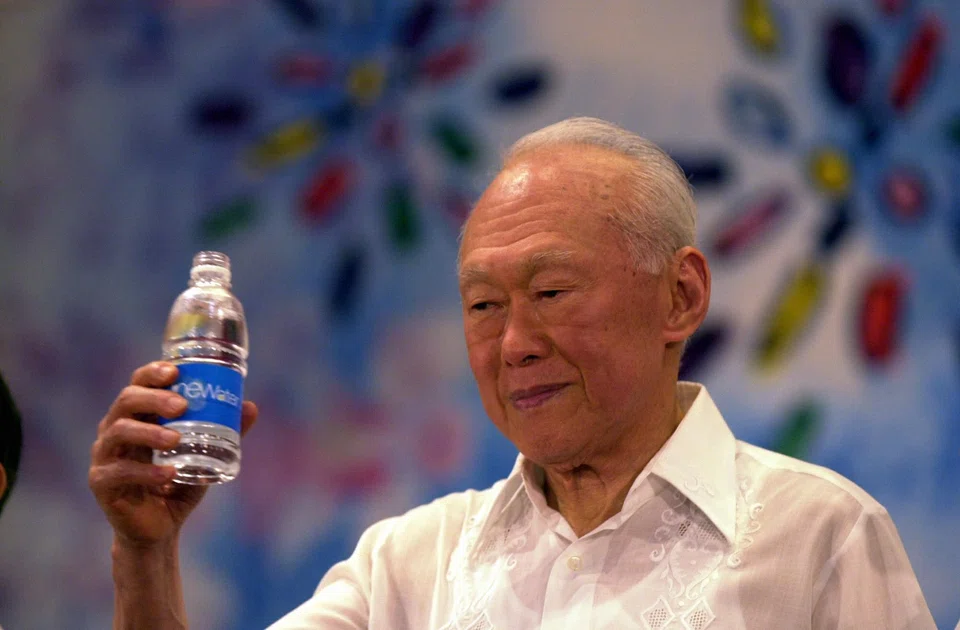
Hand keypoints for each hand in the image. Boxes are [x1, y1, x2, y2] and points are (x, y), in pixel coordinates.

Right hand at [89, 361, 257, 547]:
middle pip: (126, 401)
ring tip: (176, 439)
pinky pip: (120, 471)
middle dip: (154, 398)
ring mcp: (104, 456)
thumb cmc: (179, 483)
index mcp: (138, 416)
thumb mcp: (206, 455)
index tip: (175, 370)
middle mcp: (115, 430)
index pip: (138, 384)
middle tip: (182, 405)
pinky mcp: (101, 483)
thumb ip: (227, 433)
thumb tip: (250, 407)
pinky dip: (146, 471)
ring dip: (149, 433)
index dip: (153, 373)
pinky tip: (169, 473)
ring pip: (119, 432)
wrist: (158, 528)